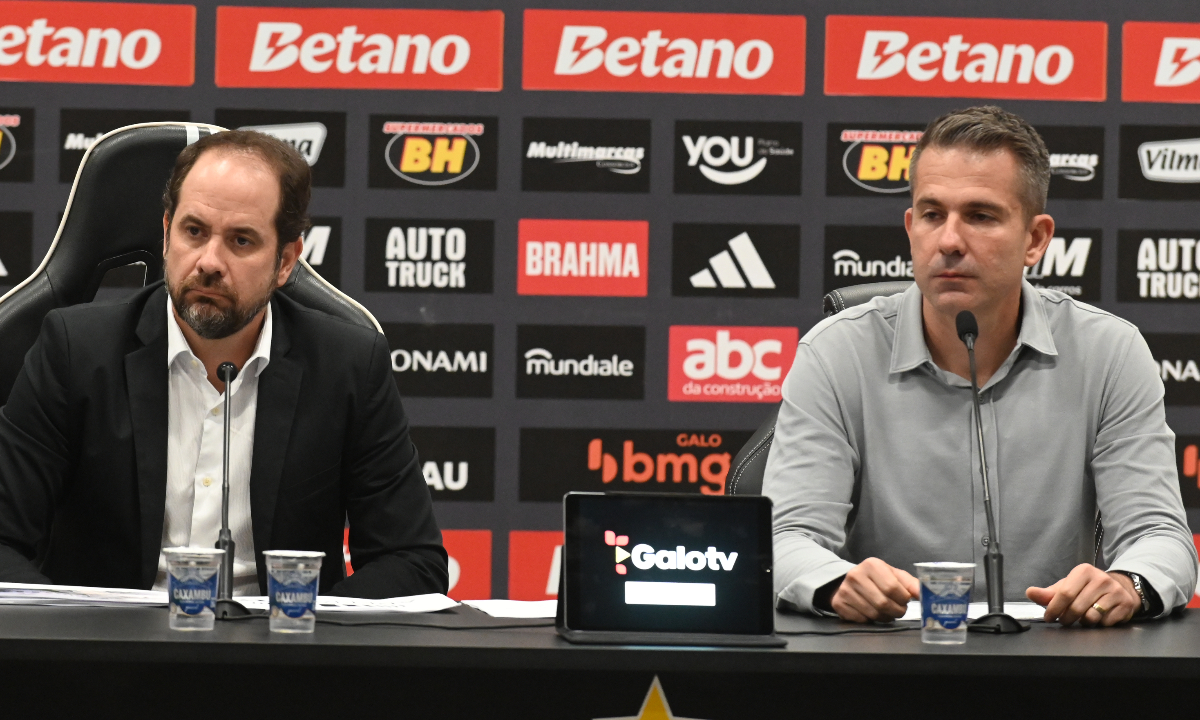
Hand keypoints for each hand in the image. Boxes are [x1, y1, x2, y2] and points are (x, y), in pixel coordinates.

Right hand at [831, 557, 919, 622]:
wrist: (850, 581)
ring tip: (886, 611)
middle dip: (896, 611)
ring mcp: (844, 590)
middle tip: (898, 610)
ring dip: (885, 617)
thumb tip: (925, 594)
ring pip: (873, 613)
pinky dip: (870, 620)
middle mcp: (855, 575)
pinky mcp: (838, 603)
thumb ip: (911, 584)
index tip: (905, 600)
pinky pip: (861, 620)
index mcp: (872, 564)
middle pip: (883, 603)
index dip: (903, 599)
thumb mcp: (894, 576)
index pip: (892, 588)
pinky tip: (872, 612)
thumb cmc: (878, 579)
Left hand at [1025, 564, 1139, 626]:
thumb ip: (1048, 593)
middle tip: (1065, 620)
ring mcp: (1115, 591)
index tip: (1048, 617)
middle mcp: (1101, 579)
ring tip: (1083, 616)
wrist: (1120, 587)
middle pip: (1076, 608)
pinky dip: (1099, 624)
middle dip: (1067, 619)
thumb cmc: (1088, 588)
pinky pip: (1106, 623)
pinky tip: (1099, 617)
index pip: (1065, 593)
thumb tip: (1030, 593)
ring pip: (1091, 617)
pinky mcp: (1125, 604)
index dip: (1054, 609)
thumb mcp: (1068, 586)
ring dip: (1083, 622)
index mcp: (1083, 571)